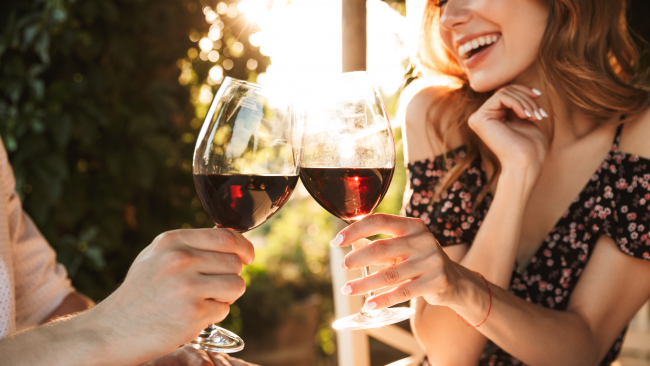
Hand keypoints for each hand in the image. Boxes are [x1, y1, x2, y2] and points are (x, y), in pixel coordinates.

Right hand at [86, 228, 254, 365]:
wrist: (114, 330)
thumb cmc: (141, 292)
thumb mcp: (158, 256)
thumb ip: (191, 245)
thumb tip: (232, 238)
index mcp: (172, 241)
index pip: (226, 236)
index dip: (244, 247)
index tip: (247, 256)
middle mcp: (180, 260)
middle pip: (235, 262)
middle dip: (231, 275)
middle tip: (211, 286)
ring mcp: (187, 287)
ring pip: (236, 285)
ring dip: (226, 295)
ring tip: (202, 300)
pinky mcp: (194, 314)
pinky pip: (225, 309)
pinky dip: (214, 314)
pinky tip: (191, 315)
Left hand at [335, 214, 466, 308]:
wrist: (455, 281)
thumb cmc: (421, 261)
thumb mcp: (404, 248)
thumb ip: (380, 245)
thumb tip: (350, 242)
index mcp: (413, 225)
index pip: (379, 221)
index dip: (355, 230)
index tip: (337, 241)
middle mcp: (423, 240)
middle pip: (382, 248)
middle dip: (357, 258)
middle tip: (343, 266)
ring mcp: (431, 261)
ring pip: (390, 274)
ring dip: (364, 283)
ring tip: (347, 289)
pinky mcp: (436, 281)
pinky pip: (403, 292)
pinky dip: (383, 299)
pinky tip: (369, 304)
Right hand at [468, 85, 548, 179]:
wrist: (526, 163)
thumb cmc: (530, 146)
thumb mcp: (524, 118)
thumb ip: (518, 104)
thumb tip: (520, 87)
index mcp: (490, 117)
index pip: (505, 93)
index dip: (523, 91)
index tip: (539, 97)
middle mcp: (480, 117)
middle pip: (505, 90)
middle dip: (527, 98)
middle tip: (539, 113)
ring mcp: (478, 118)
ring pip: (504, 92)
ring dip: (525, 101)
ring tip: (535, 116)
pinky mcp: (479, 118)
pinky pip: (501, 97)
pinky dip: (518, 103)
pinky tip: (526, 115)